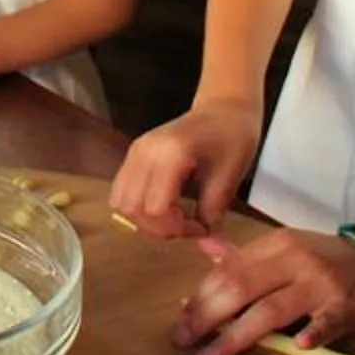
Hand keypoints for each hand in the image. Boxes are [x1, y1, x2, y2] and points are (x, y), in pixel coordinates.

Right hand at [109, 98, 261, 238]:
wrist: (224, 108)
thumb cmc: (233, 137)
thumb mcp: (230, 177)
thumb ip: (214, 213)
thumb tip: (209, 247)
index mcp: (171, 153)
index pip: (155, 208)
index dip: (176, 228)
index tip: (201, 228)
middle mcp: (145, 151)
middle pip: (133, 208)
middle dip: (159, 227)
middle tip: (187, 225)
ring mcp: (135, 151)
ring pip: (121, 201)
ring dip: (145, 219)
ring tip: (174, 217)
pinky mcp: (134, 154)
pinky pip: (122, 190)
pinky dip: (138, 206)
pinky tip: (164, 204)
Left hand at [172, 223, 354, 354]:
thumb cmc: (330, 260)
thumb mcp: (288, 249)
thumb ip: (248, 256)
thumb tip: (205, 250)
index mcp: (277, 246)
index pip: (229, 270)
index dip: (200, 296)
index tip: (180, 320)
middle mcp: (295, 260)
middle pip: (241, 287)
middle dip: (206, 315)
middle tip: (183, 341)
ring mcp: (322, 283)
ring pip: (272, 308)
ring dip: (237, 335)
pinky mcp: (347, 306)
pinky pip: (327, 321)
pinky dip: (313, 332)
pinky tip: (297, 347)